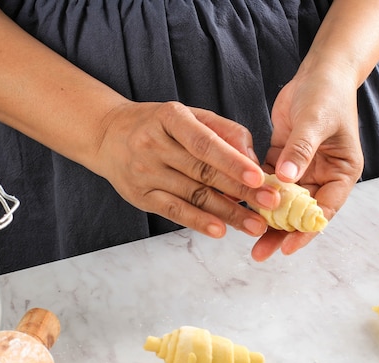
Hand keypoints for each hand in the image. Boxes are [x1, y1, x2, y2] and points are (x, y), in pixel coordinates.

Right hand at [91, 101, 280, 238]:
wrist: (108, 136)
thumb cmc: (159, 125)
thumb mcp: (190, 115)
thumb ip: (225, 131)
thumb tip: (253, 160)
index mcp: (169, 117)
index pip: (204, 143)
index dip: (232, 161)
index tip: (259, 176)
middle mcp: (152, 145)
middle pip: (202, 172)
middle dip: (241, 190)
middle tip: (270, 204)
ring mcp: (144, 172)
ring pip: (193, 196)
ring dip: (227, 213)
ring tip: (255, 224)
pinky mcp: (140, 196)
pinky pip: (174, 211)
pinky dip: (198, 222)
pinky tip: (220, 231)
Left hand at [252, 65, 363, 260]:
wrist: (319, 73)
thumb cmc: (327, 95)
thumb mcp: (315, 121)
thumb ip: (301, 150)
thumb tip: (286, 179)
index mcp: (342, 172)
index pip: (324, 209)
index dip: (306, 230)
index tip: (287, 246)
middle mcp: (323, 176)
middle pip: (301, 212)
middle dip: (282, 232)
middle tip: (260, 252)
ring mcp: (302, 170)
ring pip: (283, 202)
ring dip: (267, 217)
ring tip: (247, 238)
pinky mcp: (284, 161)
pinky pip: (268, 183)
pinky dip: (256, 193)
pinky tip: (239, 205)